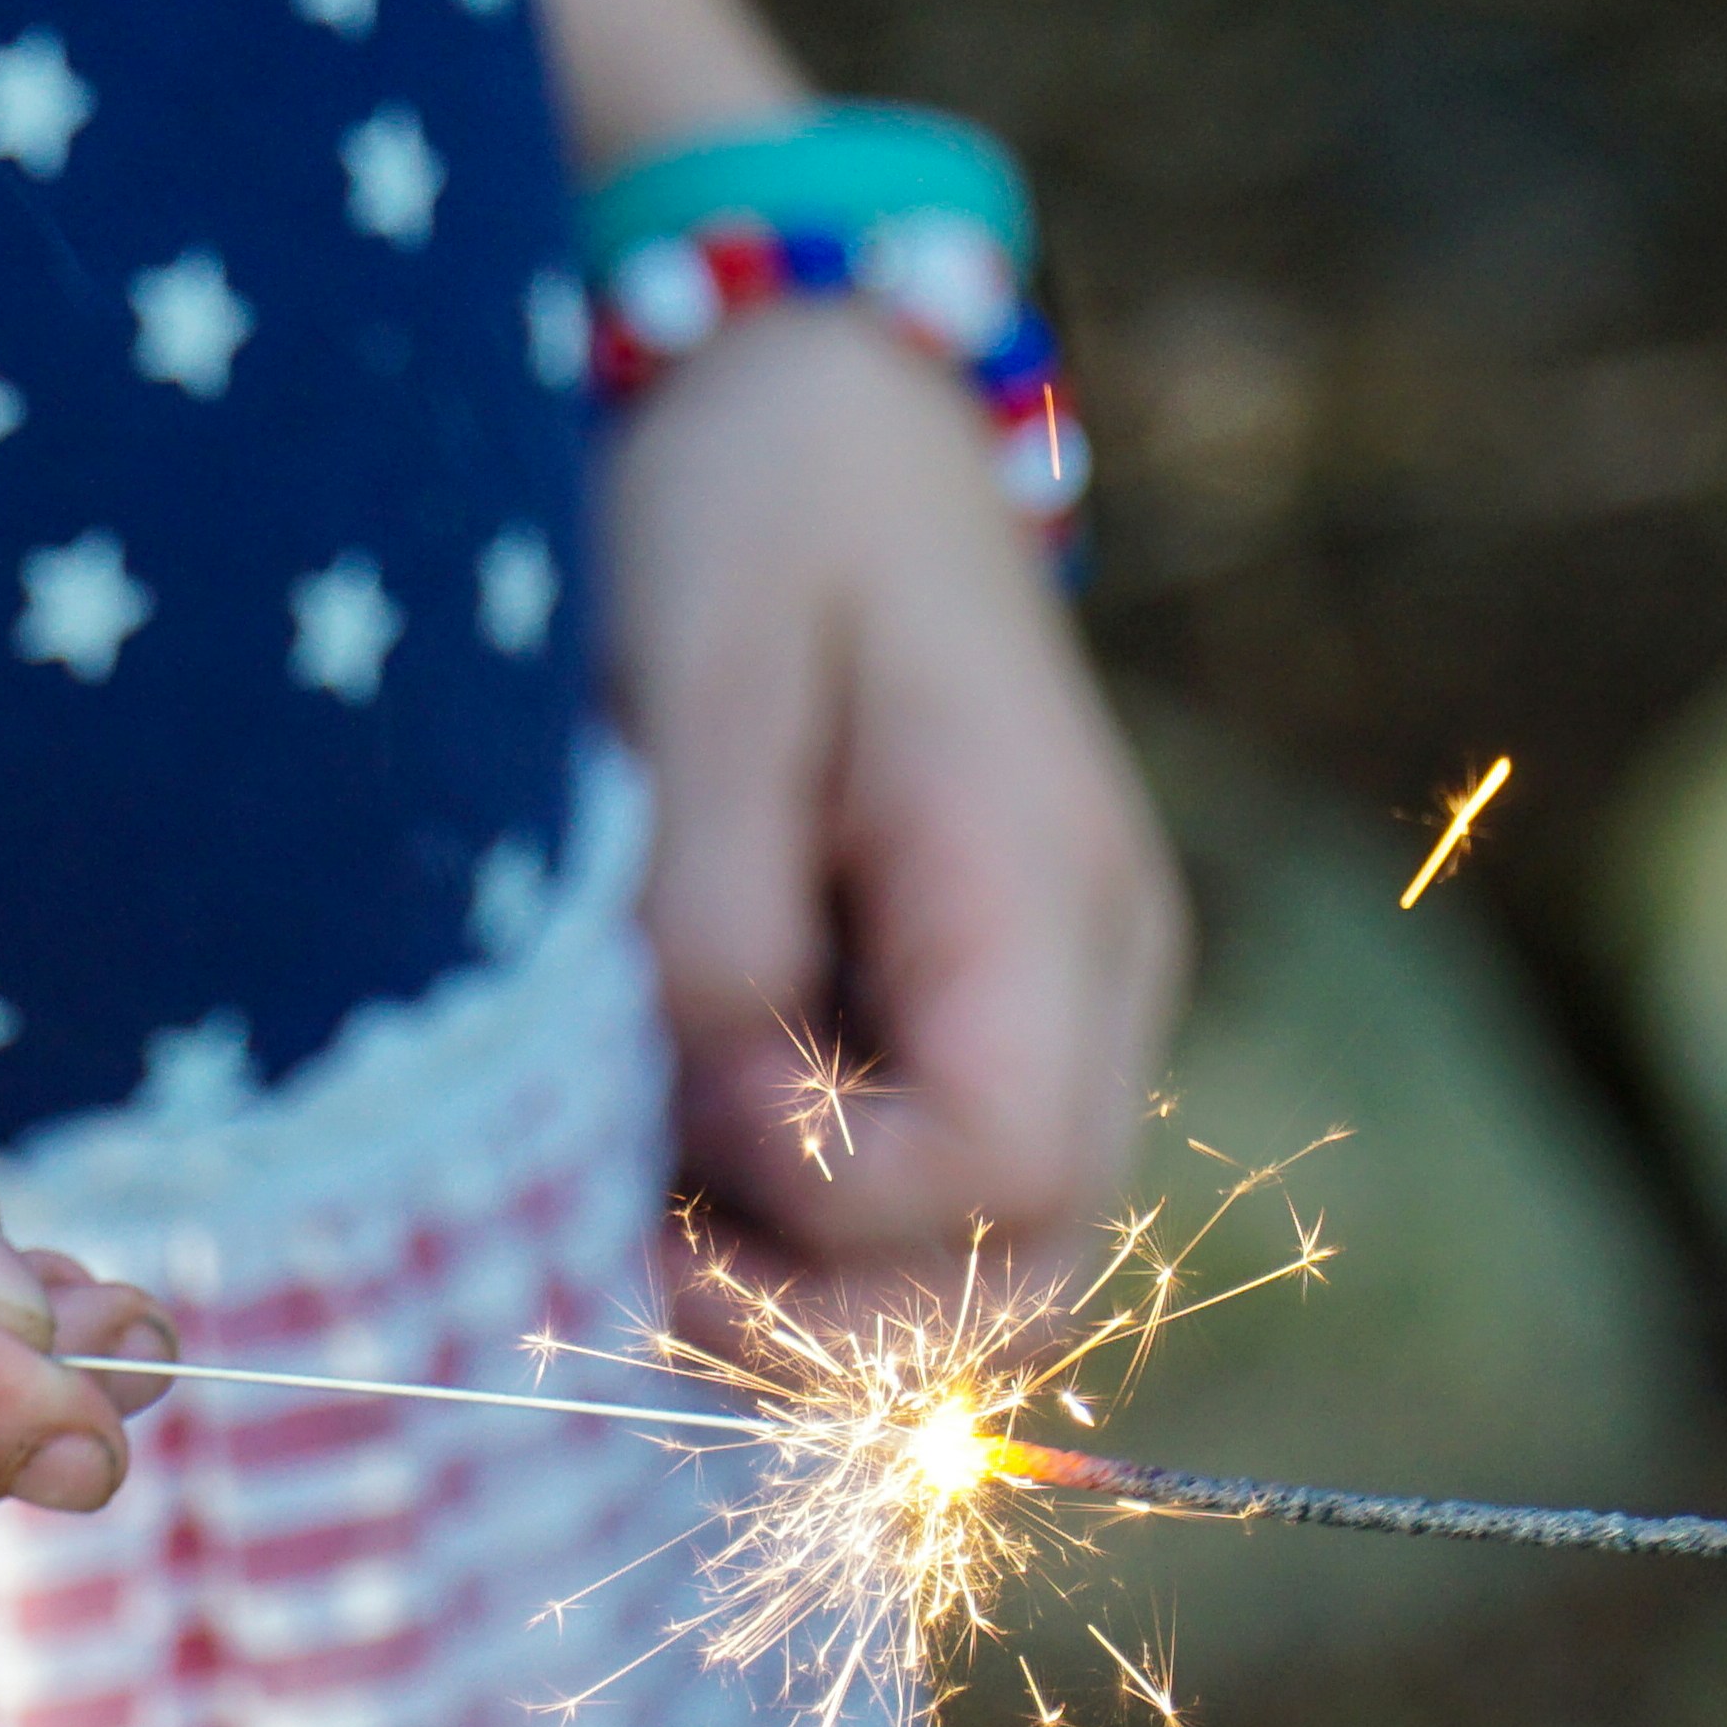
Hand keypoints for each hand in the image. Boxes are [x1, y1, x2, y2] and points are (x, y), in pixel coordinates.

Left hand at [599, 301, 1183, 1266]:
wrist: (818, 397)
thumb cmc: (750, 510)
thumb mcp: (693, 681)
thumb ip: (713, 916)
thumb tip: (717, 1119)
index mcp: (1041, 881)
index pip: (1002, 1168)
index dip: (826, 1201)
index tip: (679, 1111)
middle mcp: (1095, 973)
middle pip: (1025, 1275)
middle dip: (828, 1329)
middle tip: (631, 1266)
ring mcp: (1056, 1007)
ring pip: (982, 1273)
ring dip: (812, 1308)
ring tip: (639, 1226)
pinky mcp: (979, 1019)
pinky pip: (927, 1203)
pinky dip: (806, 1241)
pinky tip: (675, 1171)